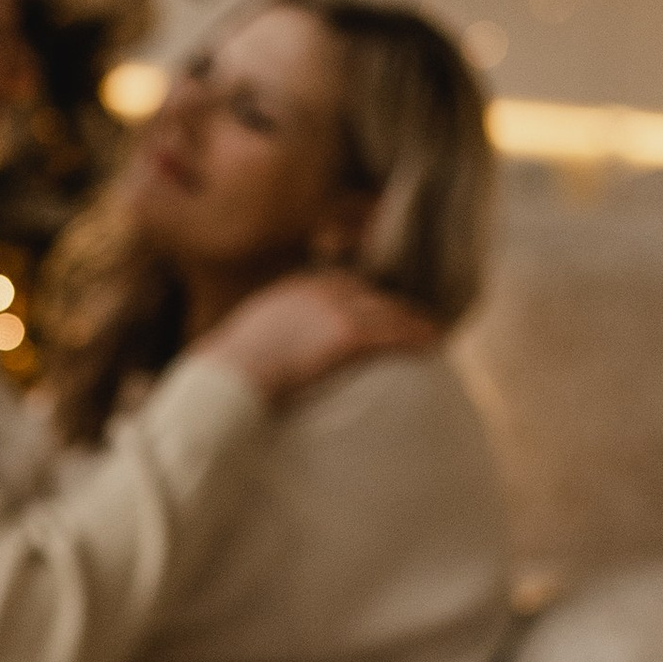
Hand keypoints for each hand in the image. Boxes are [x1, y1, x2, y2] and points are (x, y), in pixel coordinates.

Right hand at [195, 267, 435, 409]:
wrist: (229, 378)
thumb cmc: (231, 370)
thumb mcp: (251, 335)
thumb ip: (274, 329)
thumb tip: (277, 348)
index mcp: (297, 287)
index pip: (344, 283)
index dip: (366, 298)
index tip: (380, 309)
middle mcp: (319, 291)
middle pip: (370, 294)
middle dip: (392, 309)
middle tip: (413, 321)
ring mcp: (335, 310)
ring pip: (387, 311)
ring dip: (411, 321)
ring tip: (431, 332)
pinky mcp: (347, 335)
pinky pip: (392, 333)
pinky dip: (415, 336)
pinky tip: (432, 343)